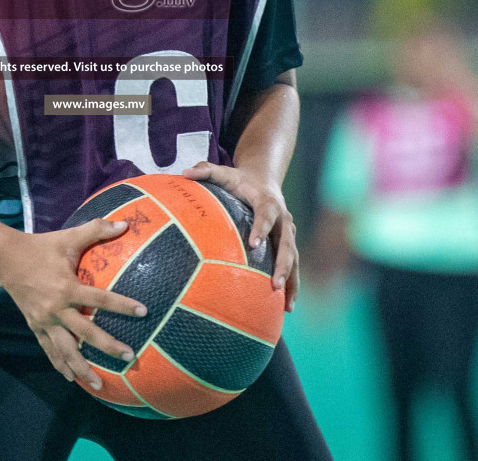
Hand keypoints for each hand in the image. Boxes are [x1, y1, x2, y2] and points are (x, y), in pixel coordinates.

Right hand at [0, 219, 148, 390]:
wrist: (6, 259)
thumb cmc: (42, 247)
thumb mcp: (68, 237)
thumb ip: (96, 229)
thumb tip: (125, 223)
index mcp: (67, 287)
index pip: (100, 298)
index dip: (122, 305)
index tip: (144, 312)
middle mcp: (57, 308)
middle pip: (86, 332)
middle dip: (108, 346)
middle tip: (130, 356)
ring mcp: (44, 320)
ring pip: (66, 349)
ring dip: (82, 367)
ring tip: (99, 384)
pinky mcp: (35, 326)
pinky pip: (49, 350)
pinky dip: (60, 364)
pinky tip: (71, 379)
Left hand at [181, 161, 298, 312]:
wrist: (264, 179)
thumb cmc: (239, 180)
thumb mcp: (223, 172)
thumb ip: (204, 170)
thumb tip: (183, 173)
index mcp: (268, 201)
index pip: (266, 214)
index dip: (261, 227)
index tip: (254, 244)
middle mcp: (284, 218)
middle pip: (286, 242)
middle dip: (282, 264)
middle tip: (274, 284)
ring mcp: (288, 233)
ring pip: (293, 258)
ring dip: (291, 280)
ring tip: (286, 305)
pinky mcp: (288, 243)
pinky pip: (293, 265)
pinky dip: (292, 285)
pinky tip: (286, 307)